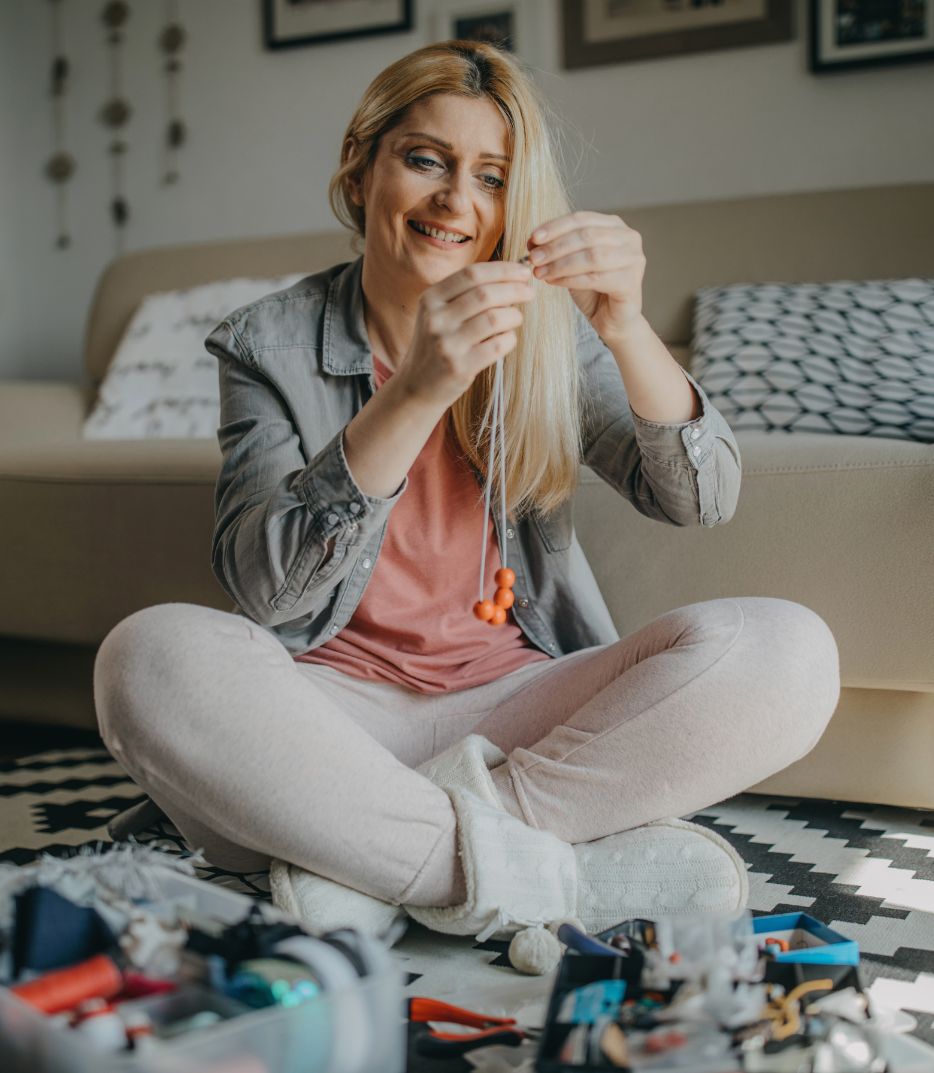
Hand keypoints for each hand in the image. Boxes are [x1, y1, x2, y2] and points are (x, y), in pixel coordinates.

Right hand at [396, 261, 534, 410]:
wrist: (416, 386)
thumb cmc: (436, 345)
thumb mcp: (438, 314)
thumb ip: (465, 294)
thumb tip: (510, 277)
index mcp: (431, 299)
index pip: (471, 274)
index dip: (503, 270)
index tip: (523, 271)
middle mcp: (436, 319)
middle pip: (485, 294)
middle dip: (515, 289)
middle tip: (529, 292)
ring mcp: (447, 344)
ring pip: (494, 319)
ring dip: (514, 315)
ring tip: (516, 318)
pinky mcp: (460, 367)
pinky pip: (497, 345)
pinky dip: (510, 339)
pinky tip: (508, 339)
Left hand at [526, 211, 645, 341]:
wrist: (611, 319)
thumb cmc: (592, 289)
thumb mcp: (571, 263)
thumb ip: (557, 249)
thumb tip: (532, 241)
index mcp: (615, 226)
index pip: (582, 219)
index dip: (555, 227)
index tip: (533, 238)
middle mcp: (629, 238)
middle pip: (586, 236)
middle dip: (555, 247)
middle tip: (534, 258)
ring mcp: (633, 260)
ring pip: (591, 256)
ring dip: (560, 264)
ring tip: (540, 272)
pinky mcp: (630, 282)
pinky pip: (595, 278)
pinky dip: (570, 279)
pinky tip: (553, 282)